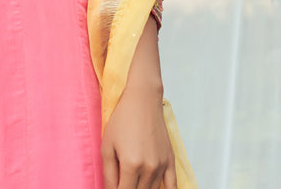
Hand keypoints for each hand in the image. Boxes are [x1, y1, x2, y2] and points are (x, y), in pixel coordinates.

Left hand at [100, 19, 175, 188]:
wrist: (143, 101)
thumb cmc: (122, 120)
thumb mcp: (107, 144)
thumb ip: (108, 172)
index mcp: (131, 164)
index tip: (112, 188)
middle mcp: (149, 168)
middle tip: (121, 182)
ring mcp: (162, 166)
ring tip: (133, 181)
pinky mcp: (171, 161)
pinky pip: (172, 187)